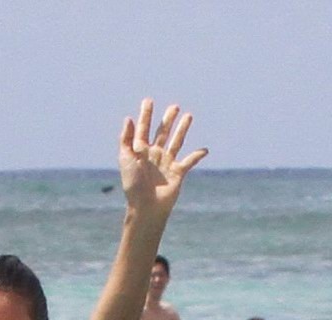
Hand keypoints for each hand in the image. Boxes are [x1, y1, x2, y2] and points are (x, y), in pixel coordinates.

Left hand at [119, 99, 206, 218]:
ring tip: (188, 116)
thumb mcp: (126, 159)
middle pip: (162, 133)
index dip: (146, 115)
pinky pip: (190, 161)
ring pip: (176, 142)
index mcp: (140, 151)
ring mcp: (166, 163)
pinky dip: (197, 155)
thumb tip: (128, 118)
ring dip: (182, 129)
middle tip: (174, 107)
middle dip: (167, 120)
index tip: (148, 101)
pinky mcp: (178, 173)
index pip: (143, 129)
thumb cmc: (133, 185)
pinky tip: (205, 150)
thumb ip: (126, 138)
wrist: (146, 206)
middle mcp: (154, 155)